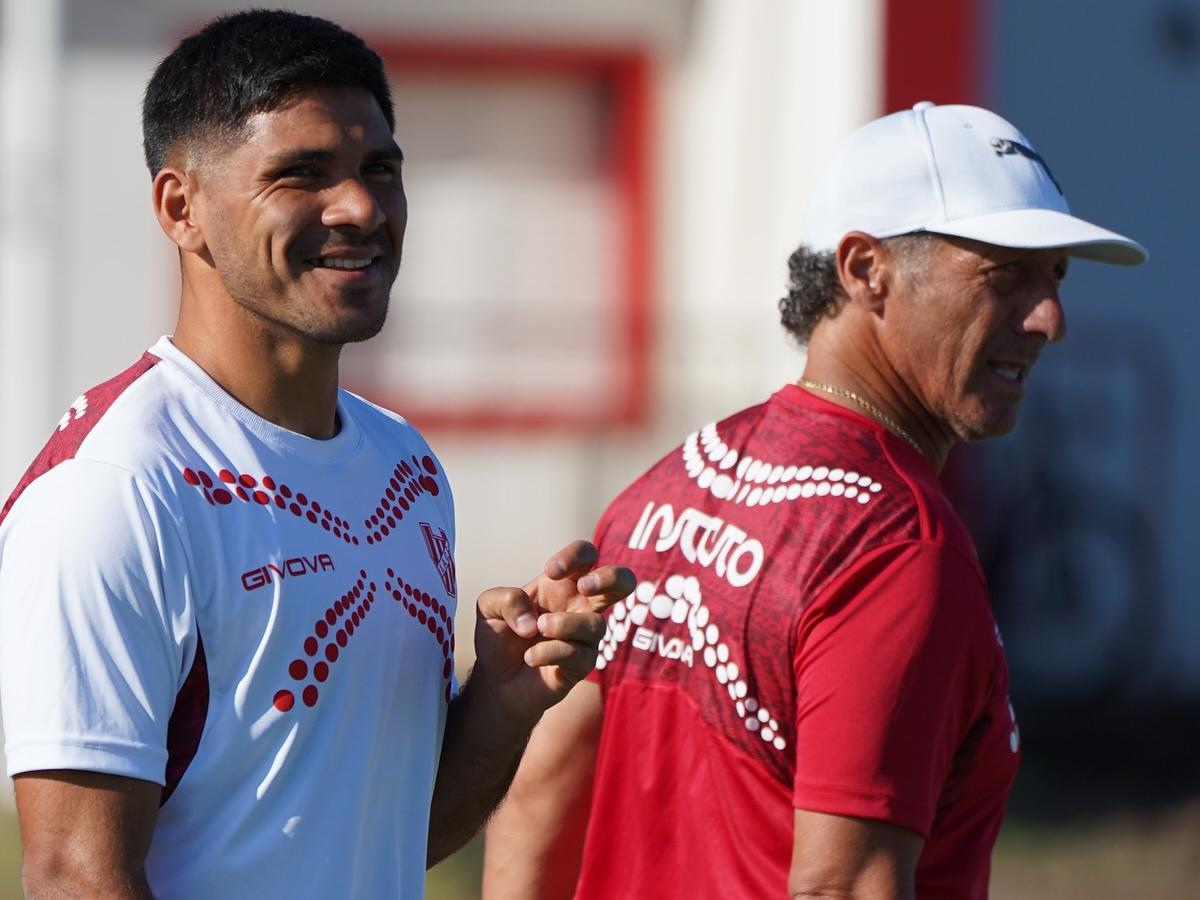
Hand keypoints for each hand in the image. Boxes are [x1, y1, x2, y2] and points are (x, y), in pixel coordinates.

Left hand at [472, 540, 633, 725]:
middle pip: (622, 581)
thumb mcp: (488, 608)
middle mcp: (580, 607)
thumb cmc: (499, 637)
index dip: (575, 556)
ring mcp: (584, 638)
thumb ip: (506, 599)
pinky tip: (530, 657)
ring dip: (564, 624)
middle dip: (610, 578)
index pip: (587, 556)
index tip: (550, 571)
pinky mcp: (581, 666)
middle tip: (584, 586)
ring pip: (596, 625)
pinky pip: (579, 655)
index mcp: (562, 585)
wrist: (495, 682)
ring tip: (538, 629)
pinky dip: (551, 652)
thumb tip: (534, 620)